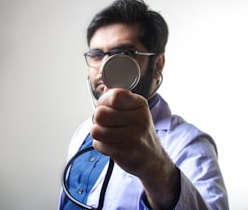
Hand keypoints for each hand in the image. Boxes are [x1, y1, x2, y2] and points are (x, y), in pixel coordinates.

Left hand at [91, 88, 179, 208]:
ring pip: (96, 130)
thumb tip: (104, 88)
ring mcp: (133, 137)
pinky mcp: (125, 152)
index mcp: (140, 104)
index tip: (106, 105)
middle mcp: (139, 119)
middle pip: (100, 113)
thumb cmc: (139, 131)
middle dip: (99, 119)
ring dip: (99, 133)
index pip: (115, 96)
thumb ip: (119, 99)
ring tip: (110, 134)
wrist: (151, 158)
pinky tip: (113, 145)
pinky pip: (98, 144)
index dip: (104, 100)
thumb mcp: (135, 110)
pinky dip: (101, 145)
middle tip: (107, 123)